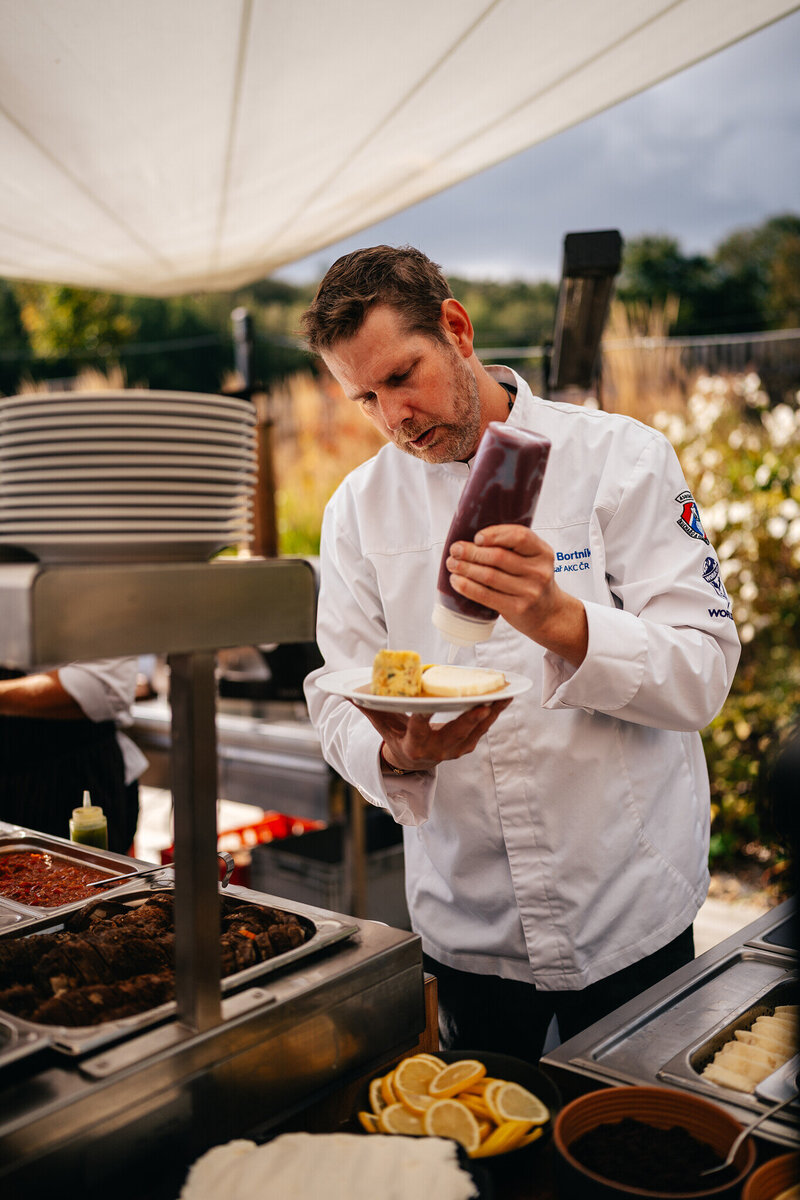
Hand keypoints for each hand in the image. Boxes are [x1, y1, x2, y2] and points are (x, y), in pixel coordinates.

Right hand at [352, 697, 511, 772]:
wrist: (411, 761)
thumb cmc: (395, 736)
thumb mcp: (381, 726)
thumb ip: (368, 708)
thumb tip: (346, 693)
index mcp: (413, 744)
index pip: (417, 728)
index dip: (422, 718)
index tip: (426, 706)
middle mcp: (436, 750)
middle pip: (454, 732)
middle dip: (470, 719)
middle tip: (483, 704)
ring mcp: (454, 750)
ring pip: (475, 731)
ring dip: (491, 713)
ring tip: (505, 695)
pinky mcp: (466, 747)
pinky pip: (482, 730)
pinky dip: (494, 714)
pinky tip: (505, 698)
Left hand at [447, 524, 587, 666]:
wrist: (548, 613)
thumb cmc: (532, 581)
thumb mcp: (532, 559)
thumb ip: (512, 546)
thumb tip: (472, 539)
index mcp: (543, 552)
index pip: (519, 536)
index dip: (494, 534)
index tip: (476, 537)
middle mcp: (539, 571)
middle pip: (498, 556)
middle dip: (471, 552)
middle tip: (455, 550)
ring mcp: (529, 591)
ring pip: (489, 576)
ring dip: (465, 568)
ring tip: (452, 564)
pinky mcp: (517, 608)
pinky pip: (486, 595)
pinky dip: (467, 587)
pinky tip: (457, 581)